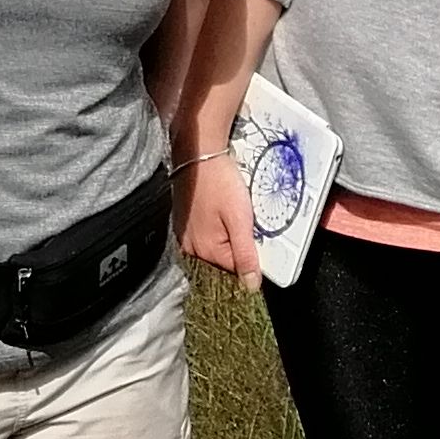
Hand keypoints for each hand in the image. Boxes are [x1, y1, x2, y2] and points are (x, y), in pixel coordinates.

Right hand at [180, 152, 260, 278]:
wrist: (198, 153)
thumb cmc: (218, 180)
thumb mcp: (240, 219)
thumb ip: (246, 254)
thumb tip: (251, 285)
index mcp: (205, 250)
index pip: (237, 268)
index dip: (252, 253)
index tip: (255, 233)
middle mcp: (191, 247)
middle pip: (225, 258)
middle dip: (239, 242)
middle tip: (244, 216)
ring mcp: (185, 234)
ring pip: (216, 244)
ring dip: (228, 233)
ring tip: (230, 209)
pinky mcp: (184, 222)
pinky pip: (206, 233)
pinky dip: (216, 225)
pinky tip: (220, 208)